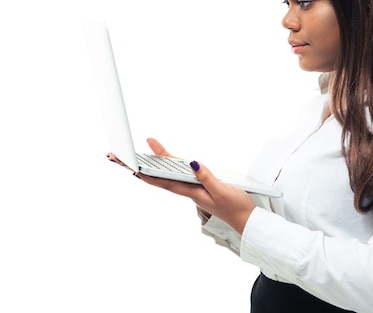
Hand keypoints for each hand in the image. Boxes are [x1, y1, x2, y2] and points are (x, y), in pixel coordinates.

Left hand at [137, 138, 254, 234]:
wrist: (245, 218)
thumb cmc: (235, 207)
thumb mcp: (222, 191)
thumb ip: (207, 178)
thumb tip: (192, 163)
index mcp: (192, 192)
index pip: (166, 182)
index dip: (150, 174)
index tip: (135, 166)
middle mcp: (190, 191)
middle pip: (164, 177)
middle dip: (147, 166)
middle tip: (127, 155)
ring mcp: (195, 189)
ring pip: (172, 175)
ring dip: (159, 165)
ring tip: (145, 154)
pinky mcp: (202, 187)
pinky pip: (183, 175)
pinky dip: (174, 167)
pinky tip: (169, 163)